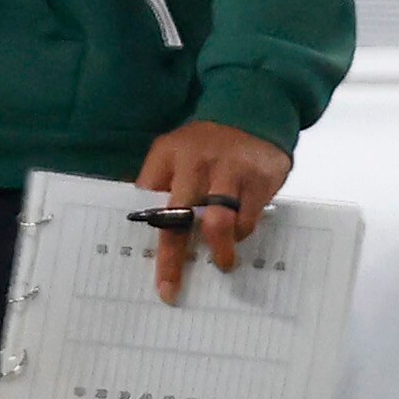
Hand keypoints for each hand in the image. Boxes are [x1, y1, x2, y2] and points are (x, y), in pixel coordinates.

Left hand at [133, 117, 290, 301]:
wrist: (252, 111)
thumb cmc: (203, 145)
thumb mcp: (171, 153)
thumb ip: (156, 184)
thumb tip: (136, 227)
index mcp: (168, 156)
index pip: (150, 205)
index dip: (149, 239)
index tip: (153, 277)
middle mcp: (197, 162)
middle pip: (181, 218)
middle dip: (175, 258)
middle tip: (174, 287)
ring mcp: (231, 169)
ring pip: (220, 223)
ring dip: (219, 249)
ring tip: (221, 262)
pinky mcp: (261, 177)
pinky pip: (249, 218)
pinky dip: (242, 232)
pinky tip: (239, 234)